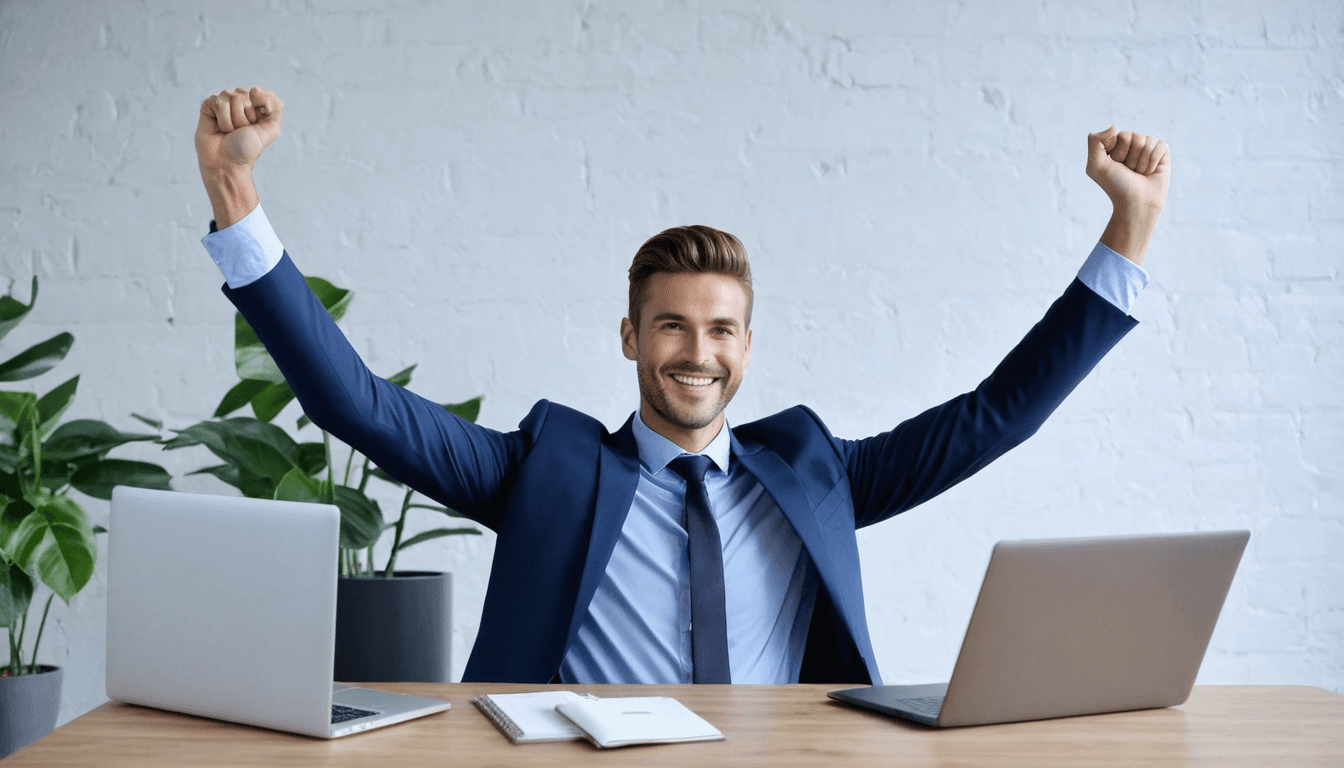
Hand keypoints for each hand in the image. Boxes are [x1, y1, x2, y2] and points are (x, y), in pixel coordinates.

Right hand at [195, 87, 283, 227]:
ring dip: (235, 120)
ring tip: (230, 132)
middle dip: (246, 117)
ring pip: (232, 97)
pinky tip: (220, 129)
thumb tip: (256, 89)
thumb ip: (275, 107)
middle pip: (245, 95)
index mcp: (256, 106)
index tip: (256, 125)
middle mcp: (240, 102)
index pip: (260, 93)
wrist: (227, 164)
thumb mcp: (271, 129)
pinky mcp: (209, 106)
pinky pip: (218, 102)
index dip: (261, 108)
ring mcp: (224, 103)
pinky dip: (223, 120)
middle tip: (240, 131)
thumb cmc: (248, 149)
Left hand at [1086, 126, 1170, 265]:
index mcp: (1115, 144)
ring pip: (1146, 141)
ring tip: (1139, 173)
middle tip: (1129, 171)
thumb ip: (1095, 141)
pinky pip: (1160, 146)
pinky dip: (1153, 161)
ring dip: (1141, 162)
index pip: (1119, 134)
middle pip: (1133, 136)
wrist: (1136, 203)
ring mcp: (1147, 146)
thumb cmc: (1115, 185)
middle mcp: (1132, 143)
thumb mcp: (1095, 165)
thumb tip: (1115, 126)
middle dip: (1130, 157)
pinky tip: (1150, 172)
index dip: (1117, 152)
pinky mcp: (1162, 152)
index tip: (1115, 165)